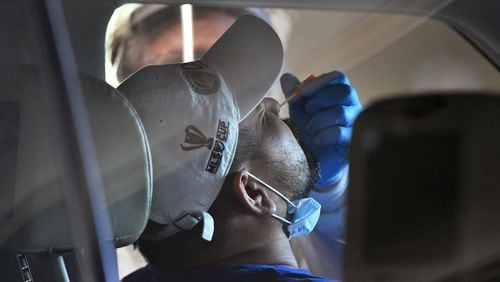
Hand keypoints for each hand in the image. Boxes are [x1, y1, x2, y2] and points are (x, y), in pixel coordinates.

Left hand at [280, 71, 361, 187]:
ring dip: (319, 119)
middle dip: (321, 99)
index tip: (303, 91)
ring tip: (309, 128)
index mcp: (339, 94)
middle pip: (345, 91)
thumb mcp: (299, 110)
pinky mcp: (353, 141)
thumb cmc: (309, 131)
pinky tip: (317, 139)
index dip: (320, 82)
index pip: (338, 78)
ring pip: (341, 112)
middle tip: (307, 110)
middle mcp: (351, 106)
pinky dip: (324, 134)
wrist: (313, 160)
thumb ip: (295, 94)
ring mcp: (355, 123)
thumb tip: (287, 77)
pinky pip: (341, 132)